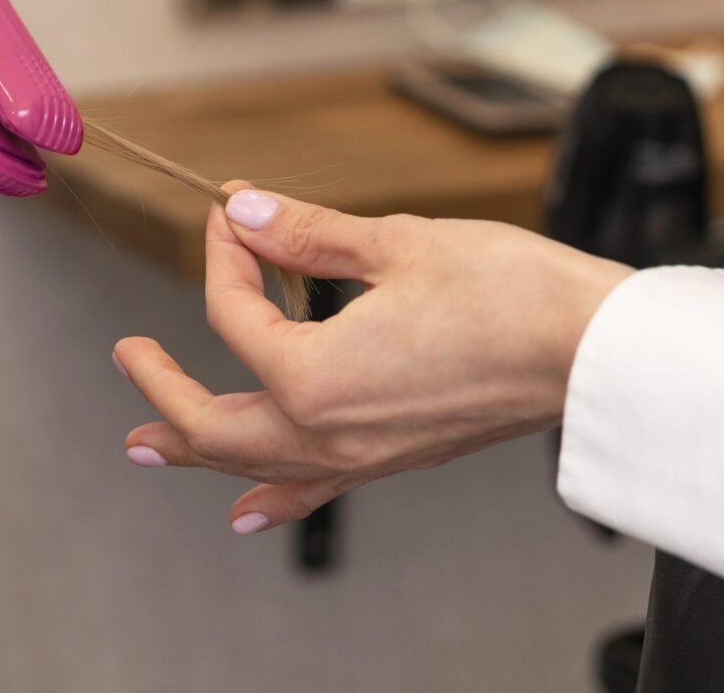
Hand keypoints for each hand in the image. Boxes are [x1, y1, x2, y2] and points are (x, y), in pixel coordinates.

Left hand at [114, 188, 632, 534]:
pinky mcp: (398, 457)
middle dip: (162, 388)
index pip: (236, 314)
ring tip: (146, 441)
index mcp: (316, 377)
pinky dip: (271, 497)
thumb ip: (302, 234)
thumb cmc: (511, 294)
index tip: (230, 214)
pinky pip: (314, 489)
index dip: (226, 254)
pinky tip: (246, 509)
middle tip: (127, 356)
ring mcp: (366, 454)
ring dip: (196, 449)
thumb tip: (242, 213)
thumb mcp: (393, 242)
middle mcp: (331, 431)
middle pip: (215, 422)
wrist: (595, 349)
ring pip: (254, 464)